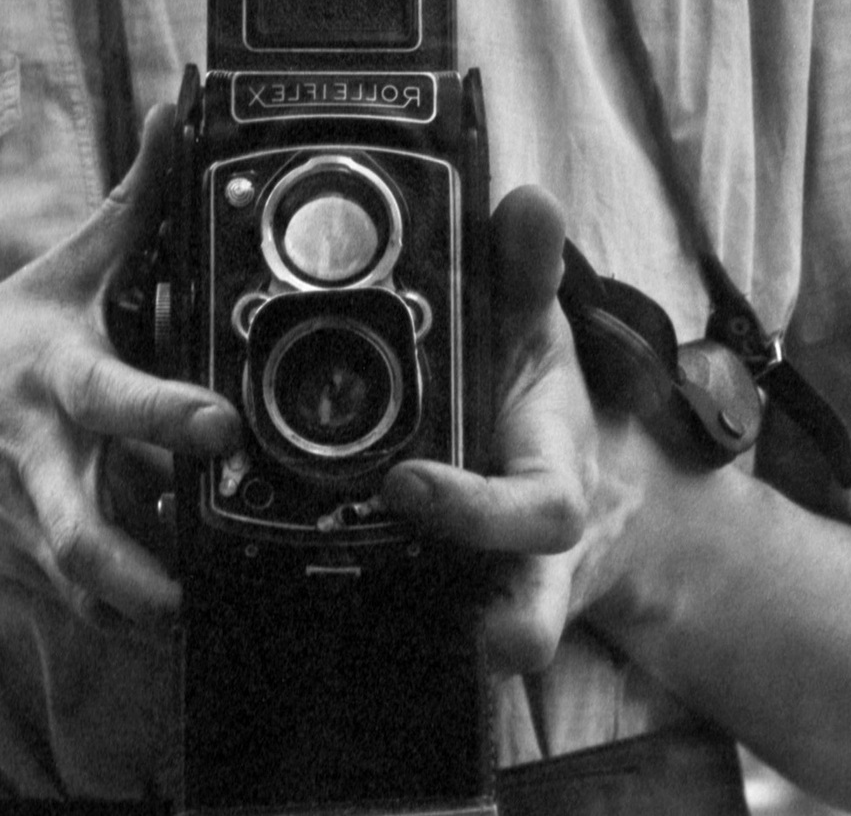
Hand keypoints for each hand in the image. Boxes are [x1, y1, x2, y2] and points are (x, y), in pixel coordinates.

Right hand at [0, 103, 240, 631]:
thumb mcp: (57, 272)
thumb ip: (133, 202)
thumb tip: (181, 111)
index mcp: (60, 379)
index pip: (116, 396)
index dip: (170, 414)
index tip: (224, 428)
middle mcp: (44, 459)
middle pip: (84, 526)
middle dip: (139, 562)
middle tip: (196, 581)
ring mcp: (30, 524)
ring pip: (84, 589)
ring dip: (136, 607)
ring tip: (191, 614)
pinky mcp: (26, 571)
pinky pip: (82, 612)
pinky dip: (122, 623)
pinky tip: (165, 625)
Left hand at [379, 184, 628, 674]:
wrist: (563, 474)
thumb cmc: (533, 398)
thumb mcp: (534, 329)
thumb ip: (527, 273)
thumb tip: (528, 204)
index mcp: (551, 480)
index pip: (538, 510)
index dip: (478, 509)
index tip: (407, 484)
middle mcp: (527, 552)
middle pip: (537, 603)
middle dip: (515, 620)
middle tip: (471, 630)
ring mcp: (489, 588)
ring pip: (491, 633)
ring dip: (448, 642)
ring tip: (371, 646)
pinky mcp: (443, 607)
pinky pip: (415, 634)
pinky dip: (367, 632)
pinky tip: (286, 616)